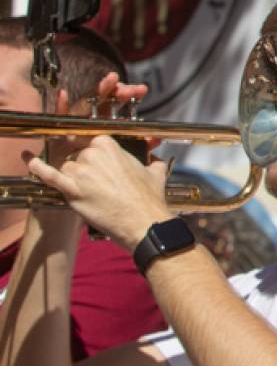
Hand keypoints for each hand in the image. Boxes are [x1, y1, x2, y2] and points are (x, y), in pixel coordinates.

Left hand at [27, 135, 170, 250]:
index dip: (96, 157)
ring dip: (74, 180)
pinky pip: (49, 176)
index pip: (93, 144)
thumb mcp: (155, 172)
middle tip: (101, 185)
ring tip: (90, 193)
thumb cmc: (149, 198)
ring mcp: (80, 172)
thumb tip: (155, 162)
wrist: (144, 222)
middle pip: (78, 157)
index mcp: (109, 146)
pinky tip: (31, 161)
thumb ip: (152, 162)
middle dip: (86, 170)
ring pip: (67, 170)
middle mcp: (92, 155)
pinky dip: (38, 168)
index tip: (100, 166)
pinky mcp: (72, 191)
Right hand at [41, 72, 152, 163]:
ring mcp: (74, 127)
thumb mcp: (123, 159)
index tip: (141, 89)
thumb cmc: (104, 174)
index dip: (129, 95)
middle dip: (118, 91)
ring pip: (86, 105)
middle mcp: (90, 124)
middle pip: (104, 102)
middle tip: (130, 87)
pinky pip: (59, 119)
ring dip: (99, 91)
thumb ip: (139, 148)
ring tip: (111, 80)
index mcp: (106, 128)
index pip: (118, 106)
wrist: (82, 189)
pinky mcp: (58, 134)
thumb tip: (156, 140)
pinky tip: (64, 95)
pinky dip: (60, 106)